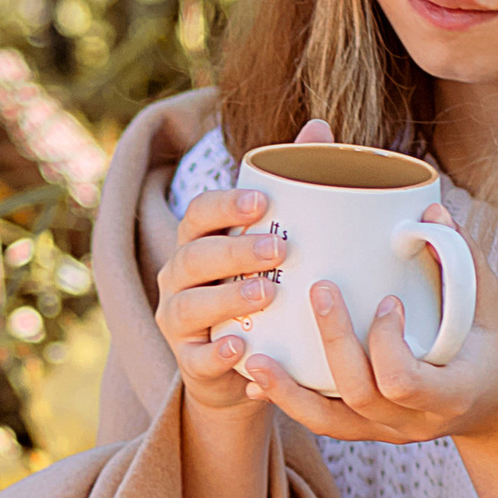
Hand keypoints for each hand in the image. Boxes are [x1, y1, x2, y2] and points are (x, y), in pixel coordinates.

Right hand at [155, 117, 338, 418]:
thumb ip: (294, 186)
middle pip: (194, 255)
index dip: (225, 205)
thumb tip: (319, 127)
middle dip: (234, 249)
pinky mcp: (189, 363)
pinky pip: (197, 359)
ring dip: (227, 298)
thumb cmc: (264, 293)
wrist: (245, 370)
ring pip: (189, 305)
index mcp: (199, 240)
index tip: (262, 202)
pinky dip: (218, 354)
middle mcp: (179, 276)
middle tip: (281, 249)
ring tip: (267, 294)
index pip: (199, 213)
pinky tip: (244, 348)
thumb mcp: (277, 243)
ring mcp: (178, 320)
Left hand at [237, 240, 497, 497]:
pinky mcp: (367, 430)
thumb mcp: (492, 303)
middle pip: (361, 394)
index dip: (387, 343)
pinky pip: (322, 422)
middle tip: (321, 290)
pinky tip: (258, 376)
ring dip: (288, 390)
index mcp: (452, 392)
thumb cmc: (497, 344)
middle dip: (335, 342)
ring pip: (329, 422)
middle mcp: (416, 421)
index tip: (388, 301)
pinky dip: (288, 399)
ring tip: (255, 357)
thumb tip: (428, 210)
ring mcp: (388, 431)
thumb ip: (462, 260)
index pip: (405, 381)